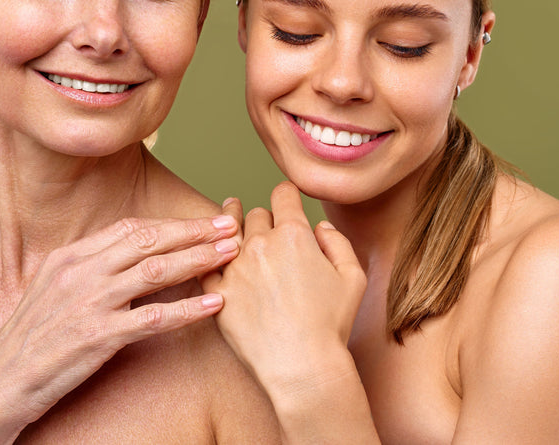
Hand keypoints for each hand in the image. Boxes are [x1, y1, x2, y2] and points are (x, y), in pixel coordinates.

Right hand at [0, 214, 239, 442]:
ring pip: (155, 271)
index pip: (130, 228)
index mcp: (69, 257)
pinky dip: (188, 309)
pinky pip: (153, 318)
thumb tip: (130, 260)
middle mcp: (79, 272)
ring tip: (230, 254)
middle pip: (148, 240)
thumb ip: (88, 272)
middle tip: (230, 225)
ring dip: (199, 260)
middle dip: (193, 232)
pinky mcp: (97, 337)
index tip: (202, 220)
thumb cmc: (28, 344)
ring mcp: (88, 303)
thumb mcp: (51, 292)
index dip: (171, 223)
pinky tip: (214, 304)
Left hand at [202, 182, 365, 397]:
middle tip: (266, 226)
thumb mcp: (353, 278)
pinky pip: (206, 264)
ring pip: (227, 234)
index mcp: (294, 235)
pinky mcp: (218, 293)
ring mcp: (235, 268)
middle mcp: (261, 244)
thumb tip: (319, 227)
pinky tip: (208, 251)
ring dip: (229, 222)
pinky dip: (208, 254)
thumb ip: (337, 243)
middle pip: (255, 215)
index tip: (286, 197)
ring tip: (228, 211)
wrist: (302, 366)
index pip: (283, 195)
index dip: (286, 194)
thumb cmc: (332, 325)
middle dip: (263, 218)